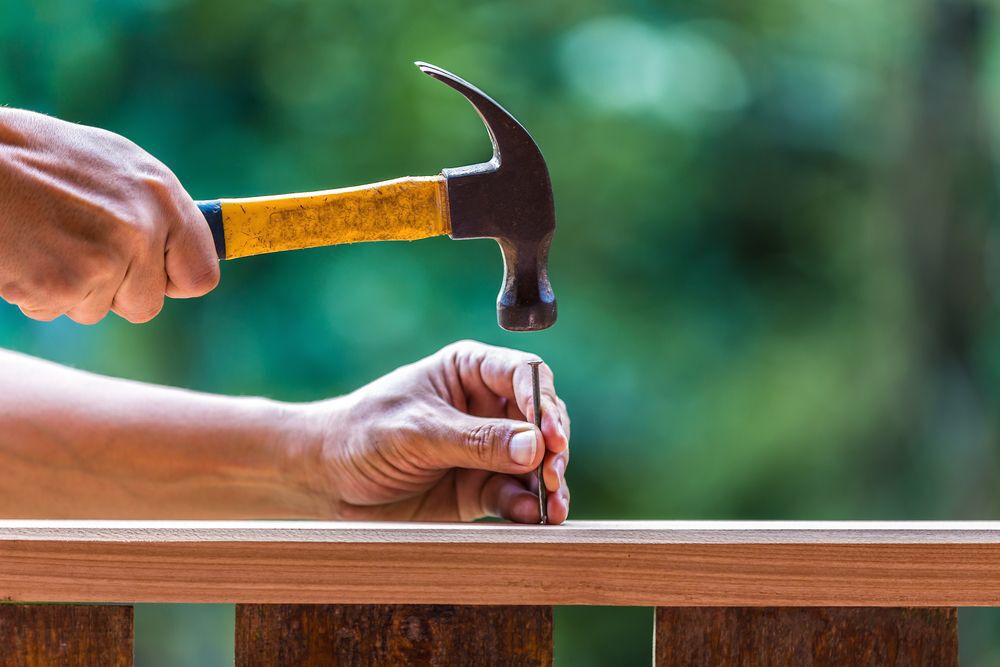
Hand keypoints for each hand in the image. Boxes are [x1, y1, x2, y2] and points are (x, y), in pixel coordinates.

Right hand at [0, 108, 218, 323]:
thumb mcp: (110, 162)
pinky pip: (54, 309)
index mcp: (161, 195)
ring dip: (69, 288)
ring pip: (96, 310)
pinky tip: (22, 250)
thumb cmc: (33, 154)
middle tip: (78, 252)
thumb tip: (181, 248)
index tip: (159, 280)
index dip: (175, 282)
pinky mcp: (62, 284)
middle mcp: (142, 229)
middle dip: (114, 291)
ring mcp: (104, 260)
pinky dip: (34, 290)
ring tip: (43, 239)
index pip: (201, 274)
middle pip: (146, 305)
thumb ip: (151, 207)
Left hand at [299, 340, 570, 522]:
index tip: (550, 435)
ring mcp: (486, 450)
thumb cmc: (362, 433)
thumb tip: (534, 446)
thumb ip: (475, 440)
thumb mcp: (417, 432)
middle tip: (553, 474)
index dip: (545, 403)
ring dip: (549, 484)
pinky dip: (528, 508)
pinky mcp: (479, 489)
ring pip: (535, 462)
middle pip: (541, 420)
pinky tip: (534, 518)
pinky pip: (514, 496)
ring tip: (553, 506)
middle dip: (554, 447)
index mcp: (470, 371)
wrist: (325, 479)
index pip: (525, 376)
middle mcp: (485, 408)